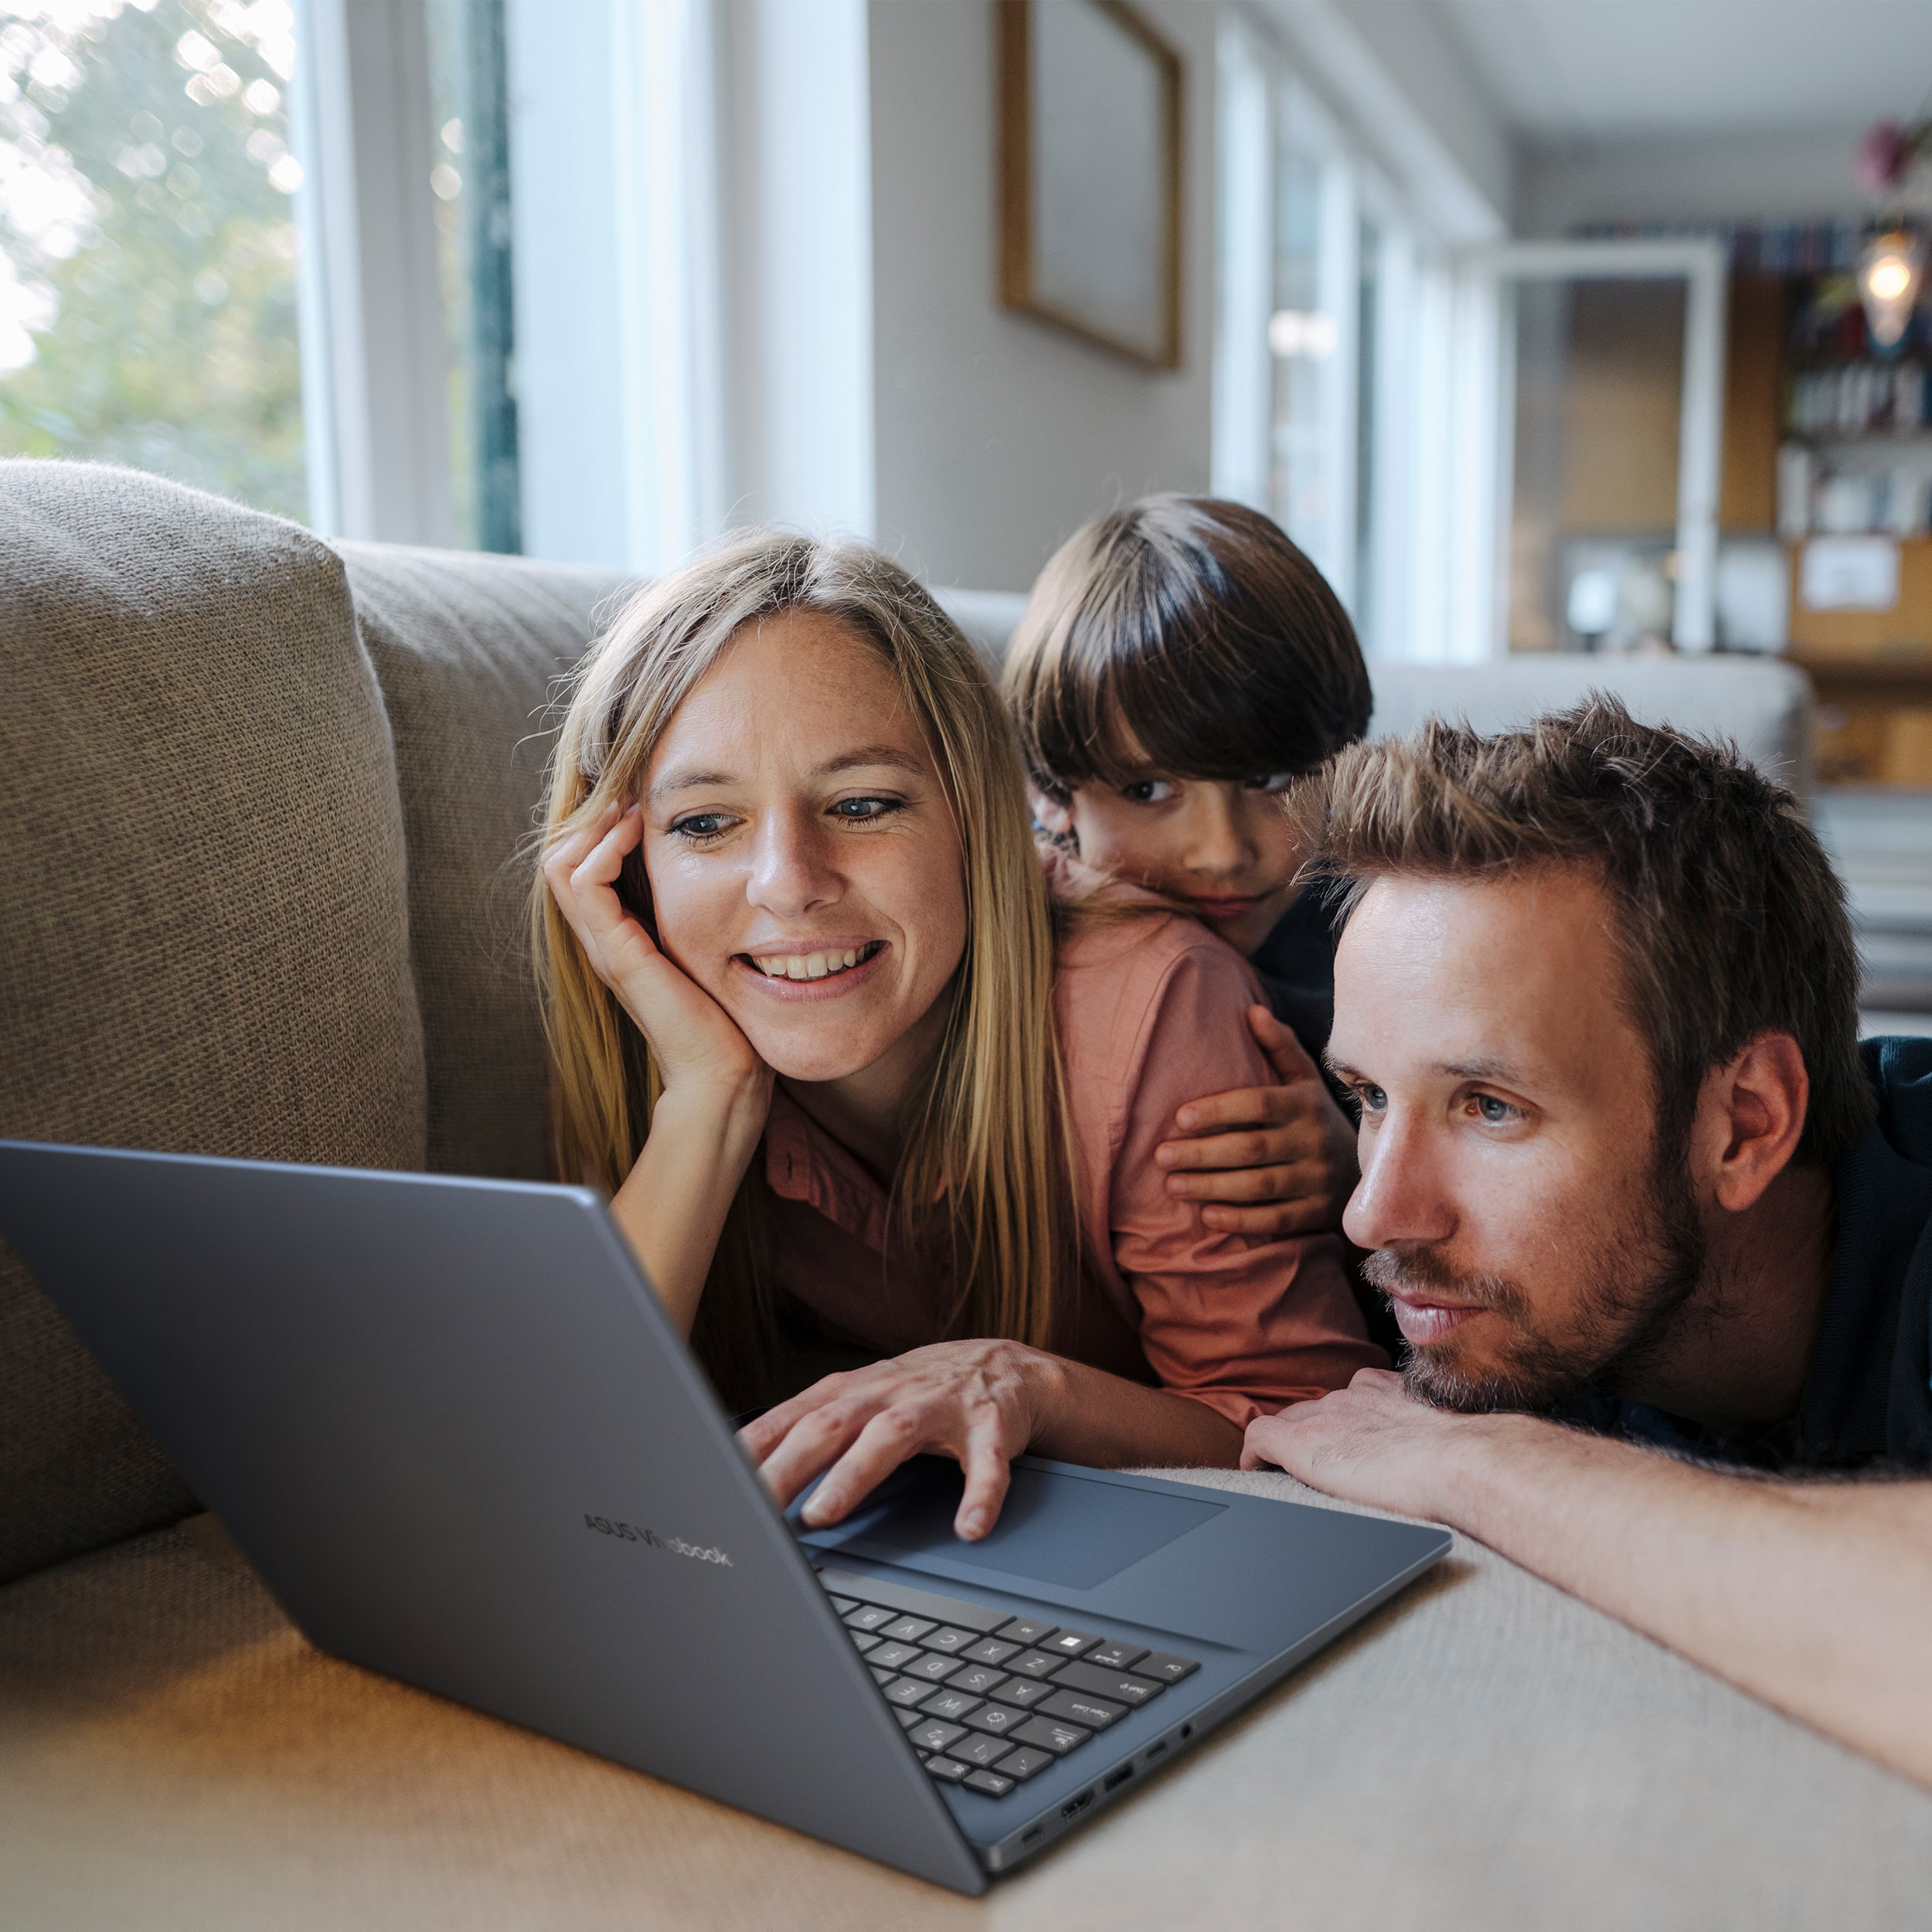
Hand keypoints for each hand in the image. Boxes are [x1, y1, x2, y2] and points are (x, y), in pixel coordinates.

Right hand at [543, 802, 766, 1103]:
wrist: (722, 1074)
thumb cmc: (726, 1017)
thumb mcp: (710, 949)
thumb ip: (704, 916)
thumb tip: (727, 873)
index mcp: (618, 937)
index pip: (579, 865)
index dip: (601, 826)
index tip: (640, 801)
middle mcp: (602, 940)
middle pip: (561, 858)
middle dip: (592, 817)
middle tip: (630, 792)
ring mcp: (604, 948)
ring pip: (562, 864)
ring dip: (594, 825)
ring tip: (631, 806)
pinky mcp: (618, 954)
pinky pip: (585, 885)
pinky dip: (604, 848)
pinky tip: (637, 831)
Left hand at [738, 1340, 1054, 1540]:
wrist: (1004, 1366)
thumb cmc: (916, 1393)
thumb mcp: (860, 1402)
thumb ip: (809, 1431)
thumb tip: (744, 1471)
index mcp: (853, 1392)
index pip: (791, 1419)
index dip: (753, 1450)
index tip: (717, 1484)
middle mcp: (889, 1394)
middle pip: (829, 1425)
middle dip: (788, 1465)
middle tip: (753, 1506)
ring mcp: (940, 1406)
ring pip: (892, 1435)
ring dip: (855, 1473)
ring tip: (824, 1513)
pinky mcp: (989, 1425)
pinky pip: (986, 1462)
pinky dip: (980, 1494)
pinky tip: (969, 1526)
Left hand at [1154, 1005, 1359, 1236]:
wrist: (1368, 1172)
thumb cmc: (1316, 1119)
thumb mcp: (1305, 1081)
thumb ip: (1280, 1048)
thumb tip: (1252, 1011)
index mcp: (1303, 1104)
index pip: (1258, 1104)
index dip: (1218, 1110)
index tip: (1179, 1118)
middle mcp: (1312, 1141)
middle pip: (1251, 1148)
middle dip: (1202, 1153)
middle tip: (1161, 1156)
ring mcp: (1316, 1180)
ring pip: (1259, 1185)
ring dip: (1212, 1186)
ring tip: (1172, 1186)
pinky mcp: (1316, 1214)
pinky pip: (1277, 1219)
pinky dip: (1242, 1220)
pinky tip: (1208, 1216)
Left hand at [1241, 1367, 1506, 1521]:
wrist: (1461, 1461)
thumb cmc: (1470, 1460)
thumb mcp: (1452, 1438)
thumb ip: (1438, 1440)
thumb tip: (1455, 1464)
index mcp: (1386, 1391)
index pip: (1350, 1400)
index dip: (1340, 1422)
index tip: (1343, 1442)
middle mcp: (1352, 1395)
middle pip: (1315, 1409)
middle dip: (1309, 1431)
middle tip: (1310, 1462)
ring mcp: (1325, 1415)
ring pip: (1288, 1422)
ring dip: (1285, 1445)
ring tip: (1279, 1470)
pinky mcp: (1301, 1442)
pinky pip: (1259, 1437)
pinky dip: (1253, 1454)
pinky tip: (1253, 1471)